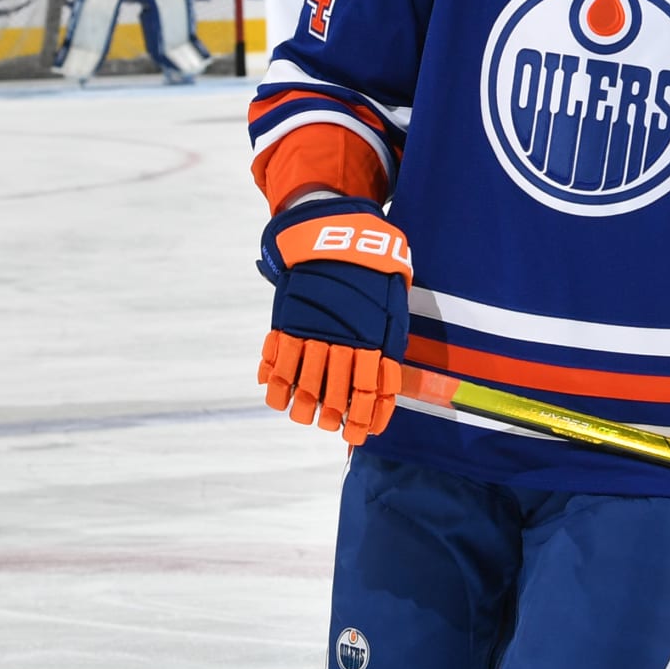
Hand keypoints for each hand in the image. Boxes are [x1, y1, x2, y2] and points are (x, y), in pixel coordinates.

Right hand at [257, 197, 412, 443]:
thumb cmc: (373, 270)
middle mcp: (344, 339)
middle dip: (335, 415)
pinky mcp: (290, 321)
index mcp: (375, 336)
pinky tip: (276, 397)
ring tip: (305, 418)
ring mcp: (314, 331)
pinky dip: (275, 380)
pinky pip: (280, 358)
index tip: (362, 433)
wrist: (336, 235)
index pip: (373, 387)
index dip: (367, 414)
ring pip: (306, 380)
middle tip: (332, 427)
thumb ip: (390, 340)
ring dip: (304, 405)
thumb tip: (390, 378)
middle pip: (337, 389)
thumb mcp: (394, 302)